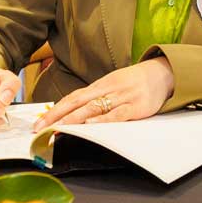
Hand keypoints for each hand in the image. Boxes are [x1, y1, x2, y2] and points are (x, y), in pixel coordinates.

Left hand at [33, 58, 174, 130]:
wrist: (162, 73)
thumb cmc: (135, 82)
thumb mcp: (113, 84)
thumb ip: (96, 97)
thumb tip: (72, 111)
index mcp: (100, 84)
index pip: (72, 97)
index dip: (54, 110)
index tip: (38, 122)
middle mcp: (108, 89)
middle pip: (77, 103)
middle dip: (56, 116)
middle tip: (39, 128)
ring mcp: (121, 97)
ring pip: (93, 108)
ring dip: (73, 119)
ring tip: (57, 129)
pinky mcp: (136, 106)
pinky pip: (117, 114)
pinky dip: (102, 119)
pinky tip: (90, 125)